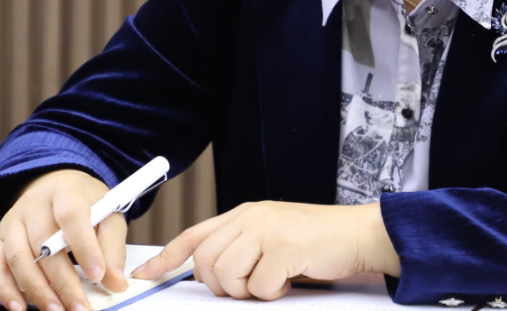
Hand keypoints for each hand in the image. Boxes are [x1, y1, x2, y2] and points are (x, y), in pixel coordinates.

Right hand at [0, 169, 129, 310]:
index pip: (71, 216)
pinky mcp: (0, 239)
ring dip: (36, 290)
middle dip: (62, 281)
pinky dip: (6, 290)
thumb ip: (113, 248)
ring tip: (56, 310)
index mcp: (65, 190)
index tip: (98, 275)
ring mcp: (13, 221)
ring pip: (18, 258)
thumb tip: (116, 282)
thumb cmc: (84, 203)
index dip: (84, 247)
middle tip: (78, 306)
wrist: (56, 187)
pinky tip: (19, 307)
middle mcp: (34, 203)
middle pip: (43, 243)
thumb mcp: (108, 215)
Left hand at [132, 201, 400, 299]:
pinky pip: (258, 286)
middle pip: (206, 262)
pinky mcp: (284, 247)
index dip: (166, 257)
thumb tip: (210, 274)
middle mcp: (252, 217)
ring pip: (227, 275)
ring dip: (248, 291)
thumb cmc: (318, 243)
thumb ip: (242, 247)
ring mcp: (267, 229)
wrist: (360, 234)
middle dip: (221, 285)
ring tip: (273, 281)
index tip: (146, 274)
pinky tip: (290, 280)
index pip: (195, 235)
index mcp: (245, 213)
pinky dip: (272, 292)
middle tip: (250, 286)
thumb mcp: (272, 237)